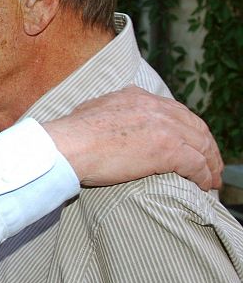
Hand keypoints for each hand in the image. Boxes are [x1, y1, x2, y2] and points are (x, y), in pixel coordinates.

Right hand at [42, 86, 221, 189]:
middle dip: (207, 147)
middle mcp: (156, 108)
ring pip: (202, 146)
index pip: (176, 112)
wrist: (70, 145)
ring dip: (210, 164)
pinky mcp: (168, 150)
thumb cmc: (73, 133)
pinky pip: (197, 164)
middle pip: (195, 127)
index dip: (189, 130)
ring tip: (211, 179)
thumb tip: (109, 113)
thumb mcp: (94, 108)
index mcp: (139, 97)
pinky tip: (203, 184)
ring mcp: (164, 128)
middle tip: (211, 164)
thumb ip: (111, 108)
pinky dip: (204, 176)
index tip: (192, 143)